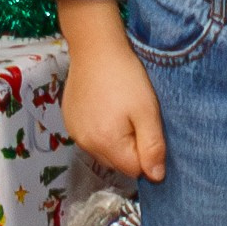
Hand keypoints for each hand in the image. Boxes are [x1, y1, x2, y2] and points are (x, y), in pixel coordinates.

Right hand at [56, 0, 166, 184]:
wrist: (95, 47)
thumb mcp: (147, 110)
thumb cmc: (126, 76)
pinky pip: (91, 137)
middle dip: (131, 148)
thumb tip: (157, 177)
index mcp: (106, 143)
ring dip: (115, 139)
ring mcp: (74, 132)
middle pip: (117, 163)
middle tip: (137, 117)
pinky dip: (101, 129)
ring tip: (121, 109)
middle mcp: (85, 143)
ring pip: (103, 151)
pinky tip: (106, 107)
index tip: (148, 128)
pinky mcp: (69, 120)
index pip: (133, 170)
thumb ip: (152, 146)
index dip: (146, 154)